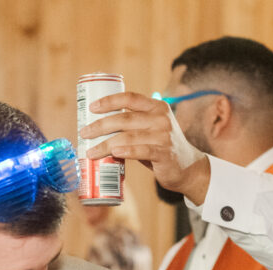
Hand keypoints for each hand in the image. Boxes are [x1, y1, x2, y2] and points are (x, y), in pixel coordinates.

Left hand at [79, 91, 207, 201]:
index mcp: (157, 107)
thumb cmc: (161, 148)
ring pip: (128, 136)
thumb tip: (98, 127)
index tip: (91, 108)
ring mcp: (163, 136)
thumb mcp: (151, 130)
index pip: (130, 98)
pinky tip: (113, 152)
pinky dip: (125, 151)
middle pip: (124, 118)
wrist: (188, 168)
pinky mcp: (164, 154)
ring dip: (105, 144)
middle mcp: (161, 119)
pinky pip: (141, 150)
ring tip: (90, 151)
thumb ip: (132, 125)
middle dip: (100, 125)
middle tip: (84, 133)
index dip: (109, 101)